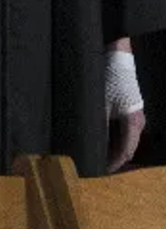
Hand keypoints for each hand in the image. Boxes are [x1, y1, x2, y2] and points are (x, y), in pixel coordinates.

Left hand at [106, 39, 144, 171]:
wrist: (119, 57)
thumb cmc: (110, 78)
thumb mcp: (100, 103)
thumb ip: (99, 124)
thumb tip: (90, 142)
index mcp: (133, 123)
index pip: (125, 152)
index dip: (113, 164)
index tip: (101, 171)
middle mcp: (138, 122)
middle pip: (128, 148)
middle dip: (114, 159)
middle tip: (98, 167)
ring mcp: (136, 116)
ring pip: (126, 140)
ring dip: (114, 150)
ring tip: (99, 157)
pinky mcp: (130, 111)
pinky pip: (125, 132)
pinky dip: (115, 140)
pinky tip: (103, 141)